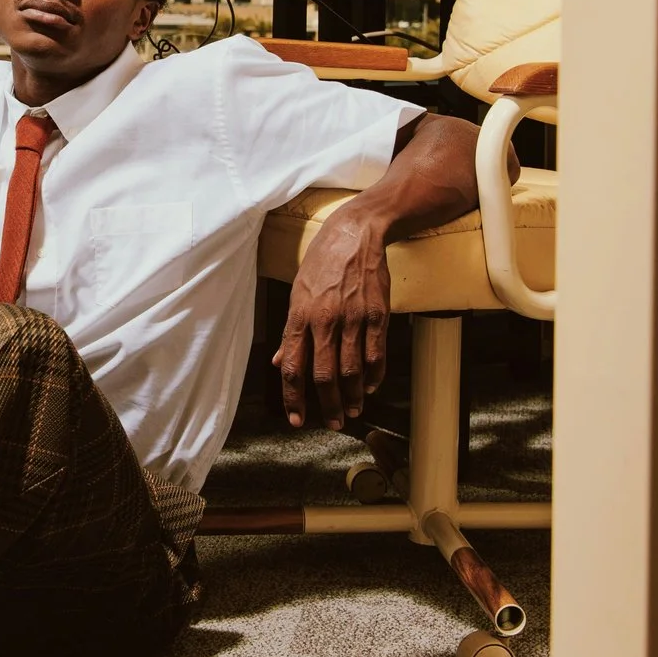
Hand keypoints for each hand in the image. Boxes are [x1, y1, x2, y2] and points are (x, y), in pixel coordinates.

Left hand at [273, 209, 390, 431]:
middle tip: (333, 423)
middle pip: (325, 375)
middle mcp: (325, 320)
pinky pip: (376, 354)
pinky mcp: (378, 314)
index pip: (293, 367)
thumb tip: (280, 362)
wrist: (356, 234)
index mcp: (300, 316)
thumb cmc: (323, 263)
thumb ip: (291, 332)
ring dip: (353, 396)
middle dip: (328, 405)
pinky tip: (371, 386)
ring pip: (352, 370)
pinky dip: (374, 375)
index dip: (293, 398)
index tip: (297, 419)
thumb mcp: (297, 292)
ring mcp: (354, 318)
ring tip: (352, 410)